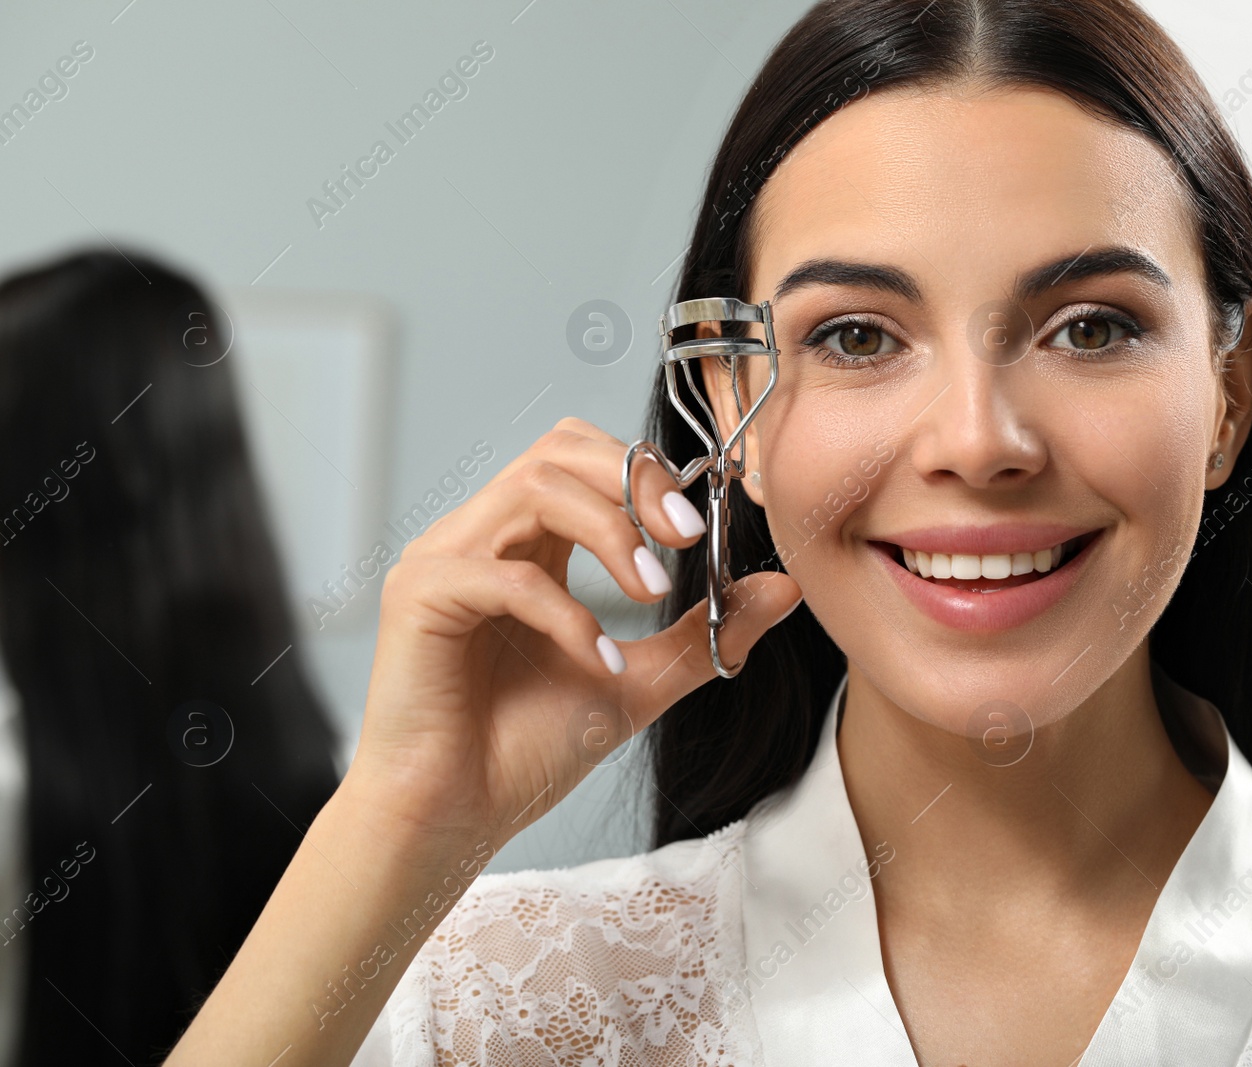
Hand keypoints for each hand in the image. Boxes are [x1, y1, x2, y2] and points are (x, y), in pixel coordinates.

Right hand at [345, 417, 801, 850]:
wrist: (453, 819)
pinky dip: (566, 613)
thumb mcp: (638, 682)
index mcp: (527, 544)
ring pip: (533, 489)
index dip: (647, 475)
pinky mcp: (419, 594)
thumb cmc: (524, 751)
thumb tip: (784, 588)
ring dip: (609, 534)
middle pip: (559, 451)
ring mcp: (444, 558)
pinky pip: (504, 575)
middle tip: (687, 538)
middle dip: (634, 481)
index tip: (701, 528)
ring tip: (652, 592)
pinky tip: (599, 659)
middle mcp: (481, 537)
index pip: (586, 460)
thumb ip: (704, 632)